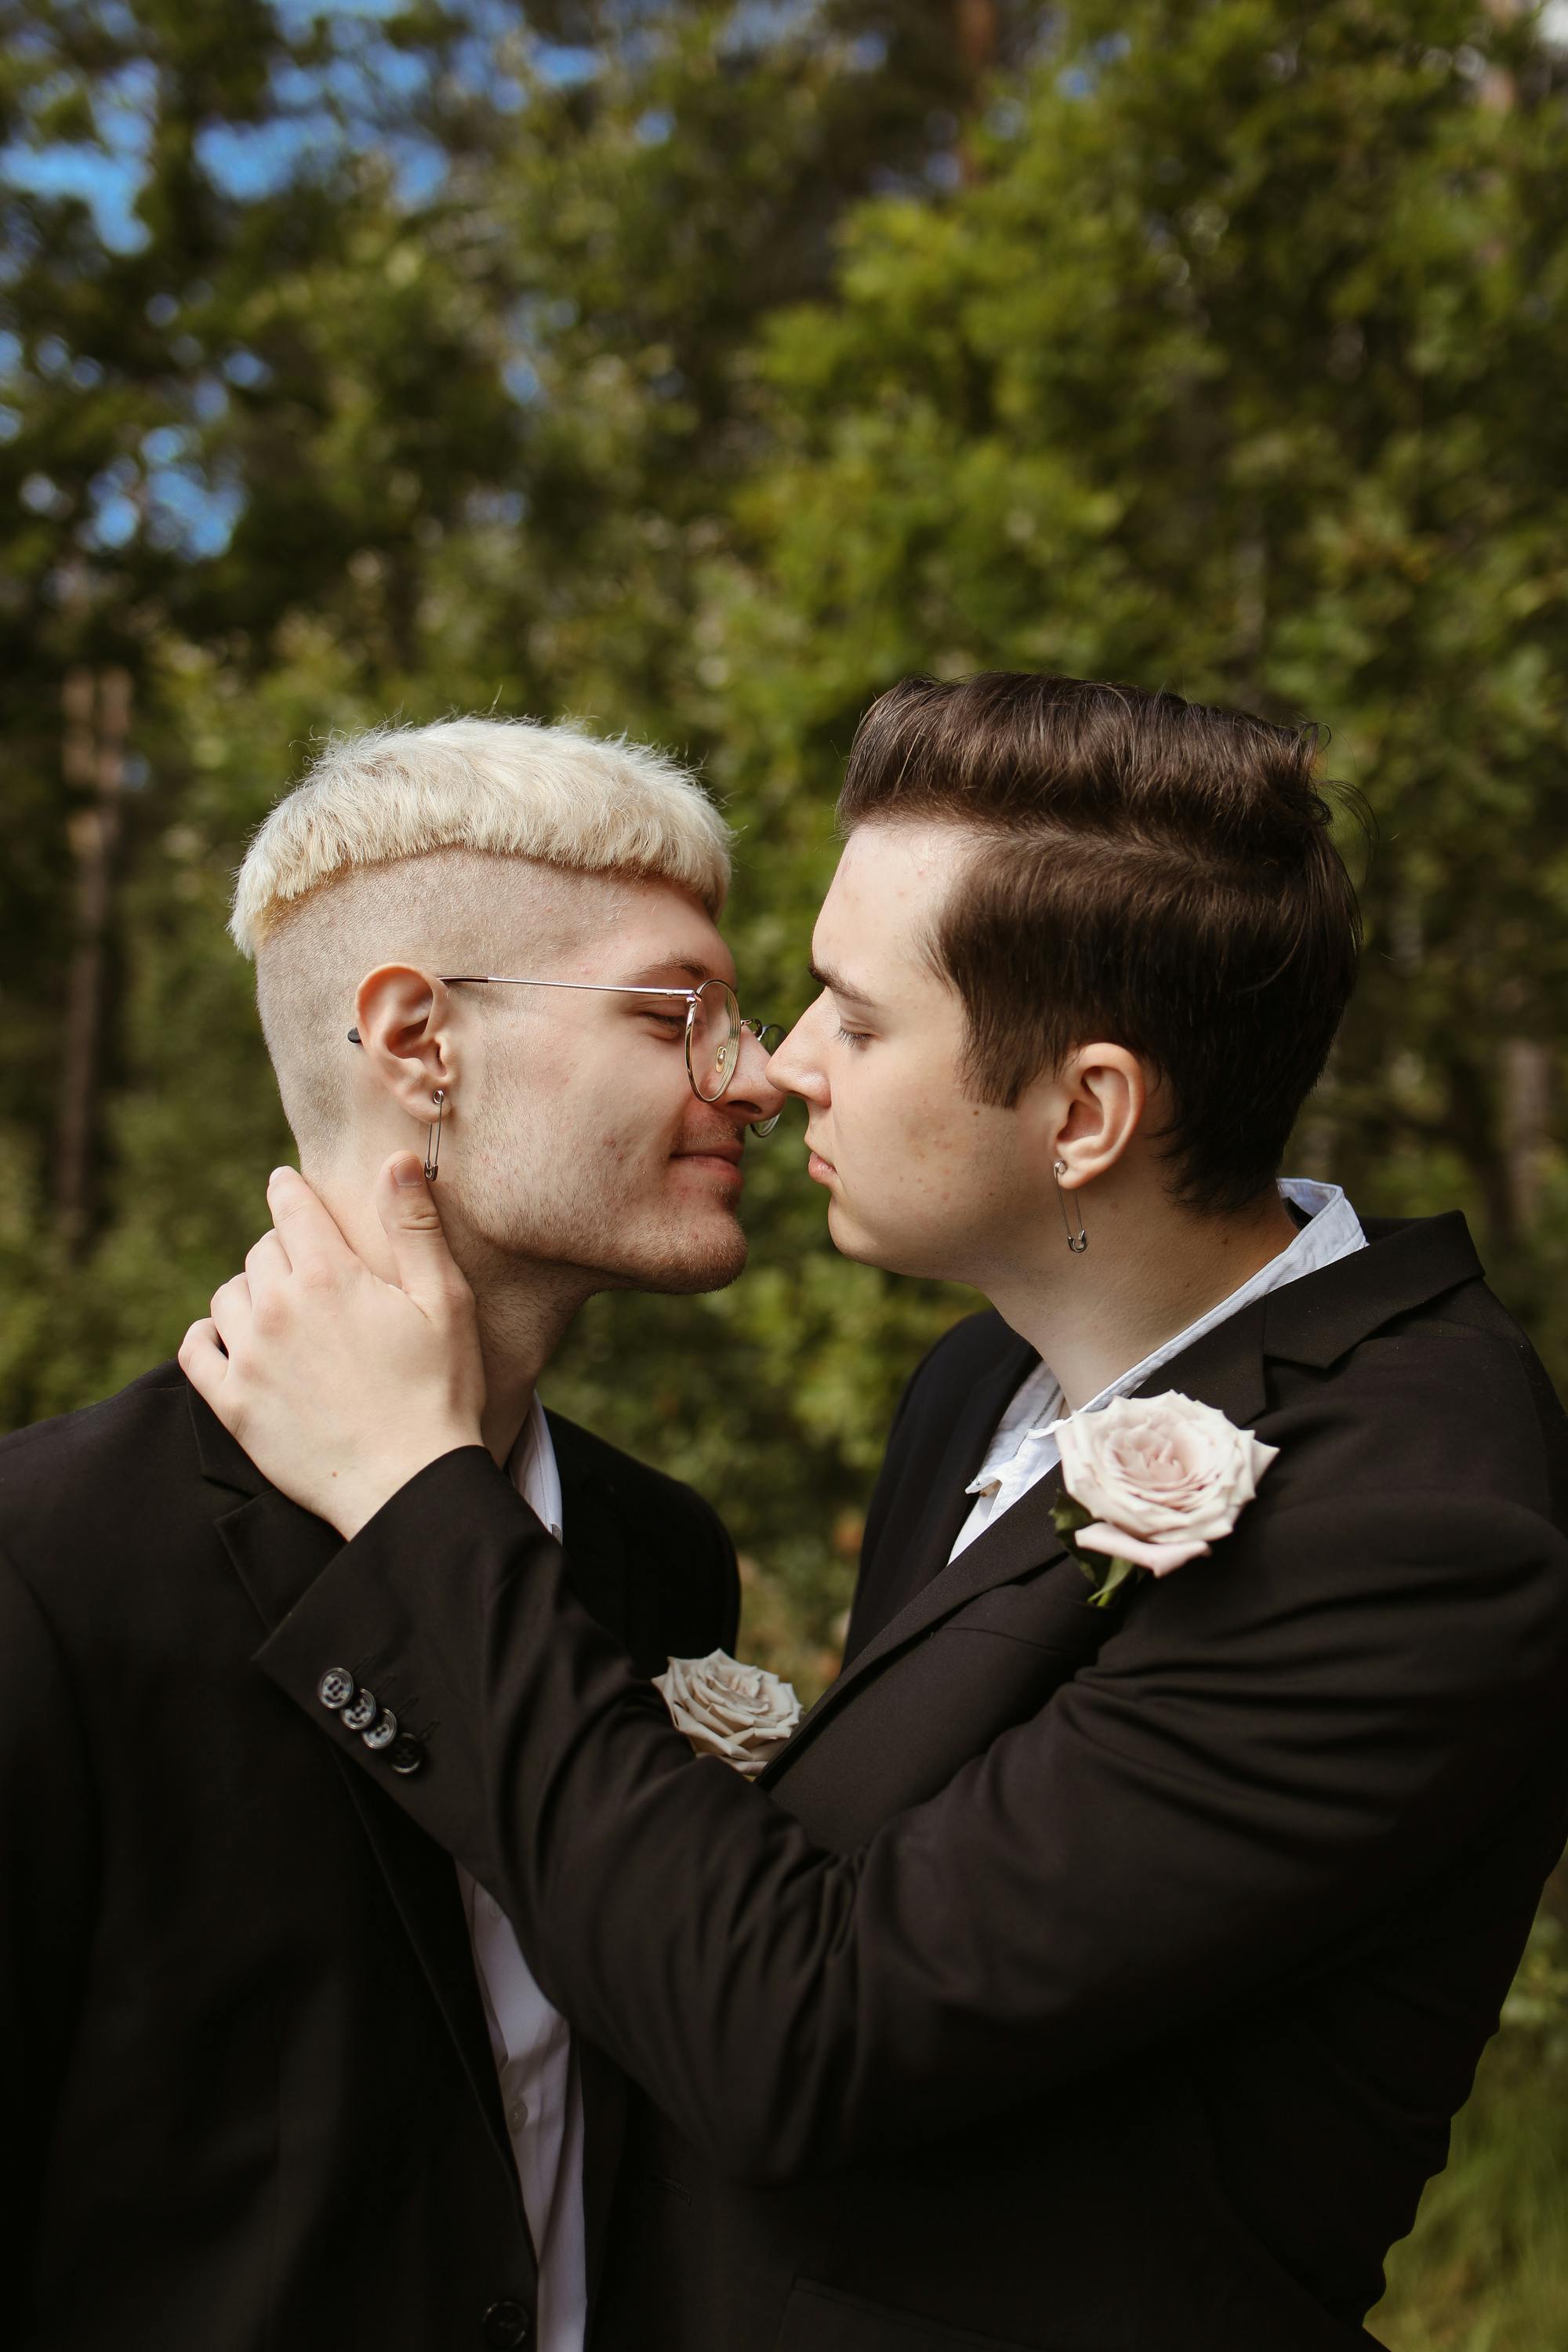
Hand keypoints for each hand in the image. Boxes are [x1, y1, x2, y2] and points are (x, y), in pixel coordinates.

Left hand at [179, 1154, 486, 1536]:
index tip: (286, 1185)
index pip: (291, 1207)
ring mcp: (248, 1358)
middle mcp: (278, 1308)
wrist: (408, 1484)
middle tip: (311, 1273)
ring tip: (279, 1311)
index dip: (290, 1191)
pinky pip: (194, 1349)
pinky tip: (231, 1342)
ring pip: (227, 1296)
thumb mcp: (446, 1302)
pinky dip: (207, 1337)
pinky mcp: (232, 1403)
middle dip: (284, 1252)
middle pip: (261, 1251)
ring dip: (250, 1293)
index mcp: (329, 1276)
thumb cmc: (439, 1391)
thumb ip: (415, 1227)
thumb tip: (395, 1160)